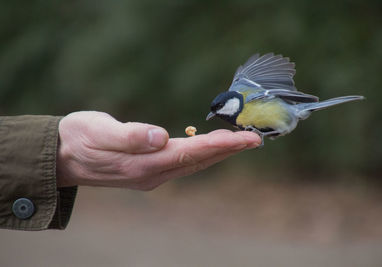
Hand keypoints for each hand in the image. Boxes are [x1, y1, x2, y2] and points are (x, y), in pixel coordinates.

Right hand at [56, 111, 260, 189]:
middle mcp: (152, 174)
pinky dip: (203, 154)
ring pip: (194, 164)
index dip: (221, 145)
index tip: (247, 138)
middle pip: (198, 161)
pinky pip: (183, 164)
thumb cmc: (78, 138)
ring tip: (242, 142)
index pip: (190, 152)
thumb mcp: (98, 131)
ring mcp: (151, 176)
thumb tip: (161, 137)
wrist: (62, 157)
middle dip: (229, 150)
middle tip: (256, 139)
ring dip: (219, 154)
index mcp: (142, 163)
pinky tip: (211, 147)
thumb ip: (130, 136)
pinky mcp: (148, 171)